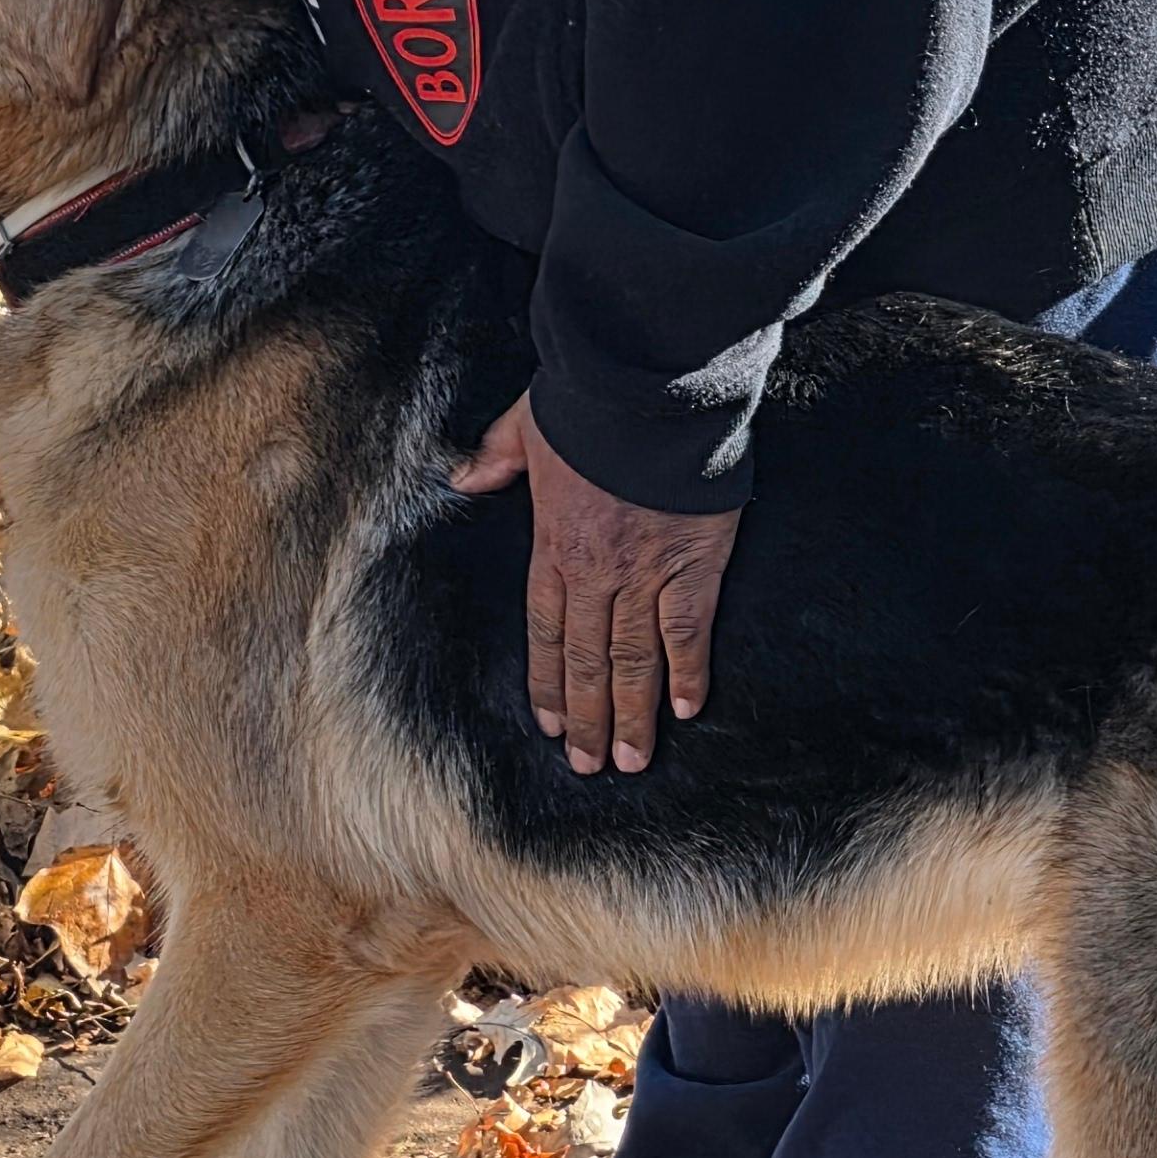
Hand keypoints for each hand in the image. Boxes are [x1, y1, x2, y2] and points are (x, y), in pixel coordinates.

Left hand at [453, 397, 736, 773]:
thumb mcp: (525, 424)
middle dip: (588, 718)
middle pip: (587, 660)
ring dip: (631, 714)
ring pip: (632, 660)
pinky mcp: (691, 567)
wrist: (646, 392)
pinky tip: (684, 710)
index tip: (552, 725)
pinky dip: (686, 673)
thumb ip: (495, 457)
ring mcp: (644, 576)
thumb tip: (464, 478)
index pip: (545, 630)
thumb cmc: (589, 405)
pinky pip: (686, 632)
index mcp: (553, 545)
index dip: (548, 682)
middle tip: (590, 765)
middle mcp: (594, 573)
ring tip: (631, 760)